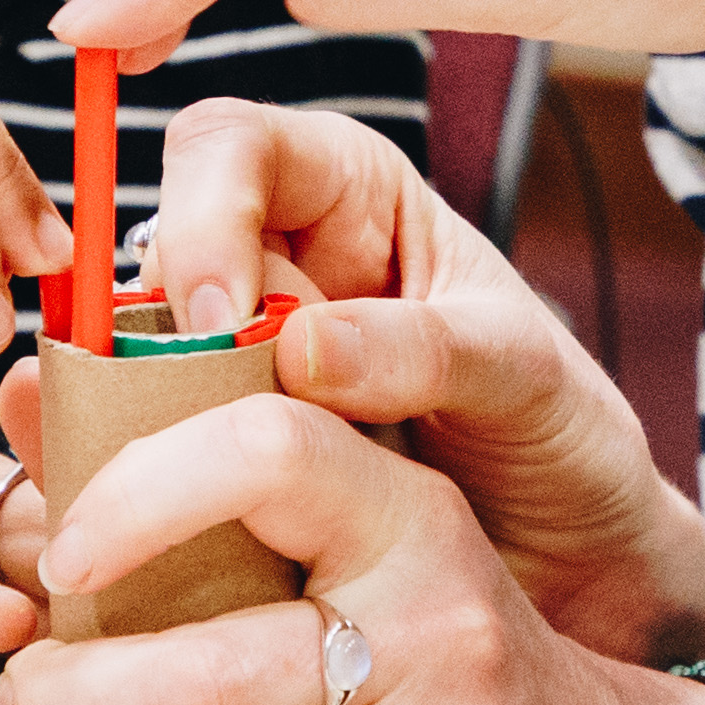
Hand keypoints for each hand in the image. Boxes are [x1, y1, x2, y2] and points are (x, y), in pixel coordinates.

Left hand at [0, 387, 704, 704]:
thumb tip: (22, 397)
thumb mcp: (360, 514)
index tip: (63, 551)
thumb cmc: (425, 615)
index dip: (142, 493)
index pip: (271, 456)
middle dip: (72, 696)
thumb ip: (201, 461)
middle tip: (22, 693)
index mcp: (408, 512)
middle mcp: (438, 628)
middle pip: (214, 672)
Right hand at [134, 98, 704, 667]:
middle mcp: (276, 259)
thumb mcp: (519, 374)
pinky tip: (168, 513)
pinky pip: (146, 438)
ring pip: (134, 350)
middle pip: (158, 249)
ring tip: (189, 478)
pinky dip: (145, 471)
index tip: (221, 317)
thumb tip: (298, 346)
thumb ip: (420, 348)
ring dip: (143, 410)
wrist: (570, 558)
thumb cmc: (559, 433)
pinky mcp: (215, 445)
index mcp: (351, 191)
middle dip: (158, 326)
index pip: (231, 146)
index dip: (204, 213)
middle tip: (197, 416)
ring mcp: (236, 356)